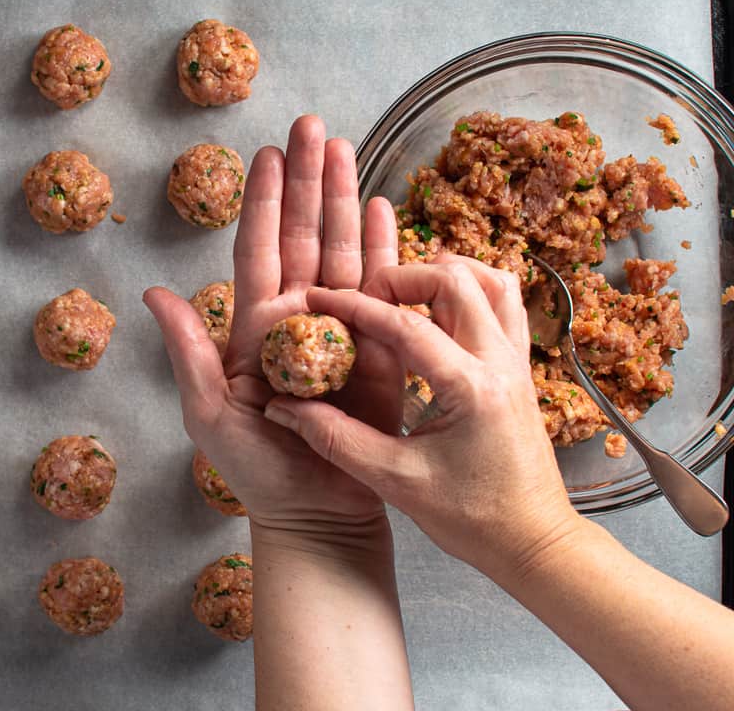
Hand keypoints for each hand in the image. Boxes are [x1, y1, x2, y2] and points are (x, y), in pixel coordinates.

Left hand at [144, 115, 397, 534]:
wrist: (315, 513)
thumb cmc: (255, 471)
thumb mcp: (210, 412)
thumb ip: (187, 350)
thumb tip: (152, 292)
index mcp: (256, 326)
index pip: (257, 249)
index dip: (263, 200)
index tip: (268, 152)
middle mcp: (299, 317)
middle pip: (303, 235)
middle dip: (309, 180)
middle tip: (315, 126)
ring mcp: (342, 328)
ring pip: (344, 250)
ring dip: (346, 200)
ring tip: (348, 149)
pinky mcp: (381, 349)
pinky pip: (384, 289)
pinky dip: (387, 248)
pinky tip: (386, 209)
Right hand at [263, 254, 581, 577]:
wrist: (535, 543)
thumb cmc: (473, 519)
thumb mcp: (394, 481)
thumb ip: (335, 439)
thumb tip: (285, 409)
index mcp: (470, 388)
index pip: (405, 325)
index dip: (355, 306)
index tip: (320, 298)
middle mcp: (500, 363)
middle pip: (455, 281)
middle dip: (402, 278)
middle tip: (366, 298)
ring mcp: (517, 364)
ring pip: (491, 282)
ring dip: (444, 276)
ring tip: (404, 296)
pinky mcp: (521, 371)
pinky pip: (505, 307)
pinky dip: (472, 293)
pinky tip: (440, 314)